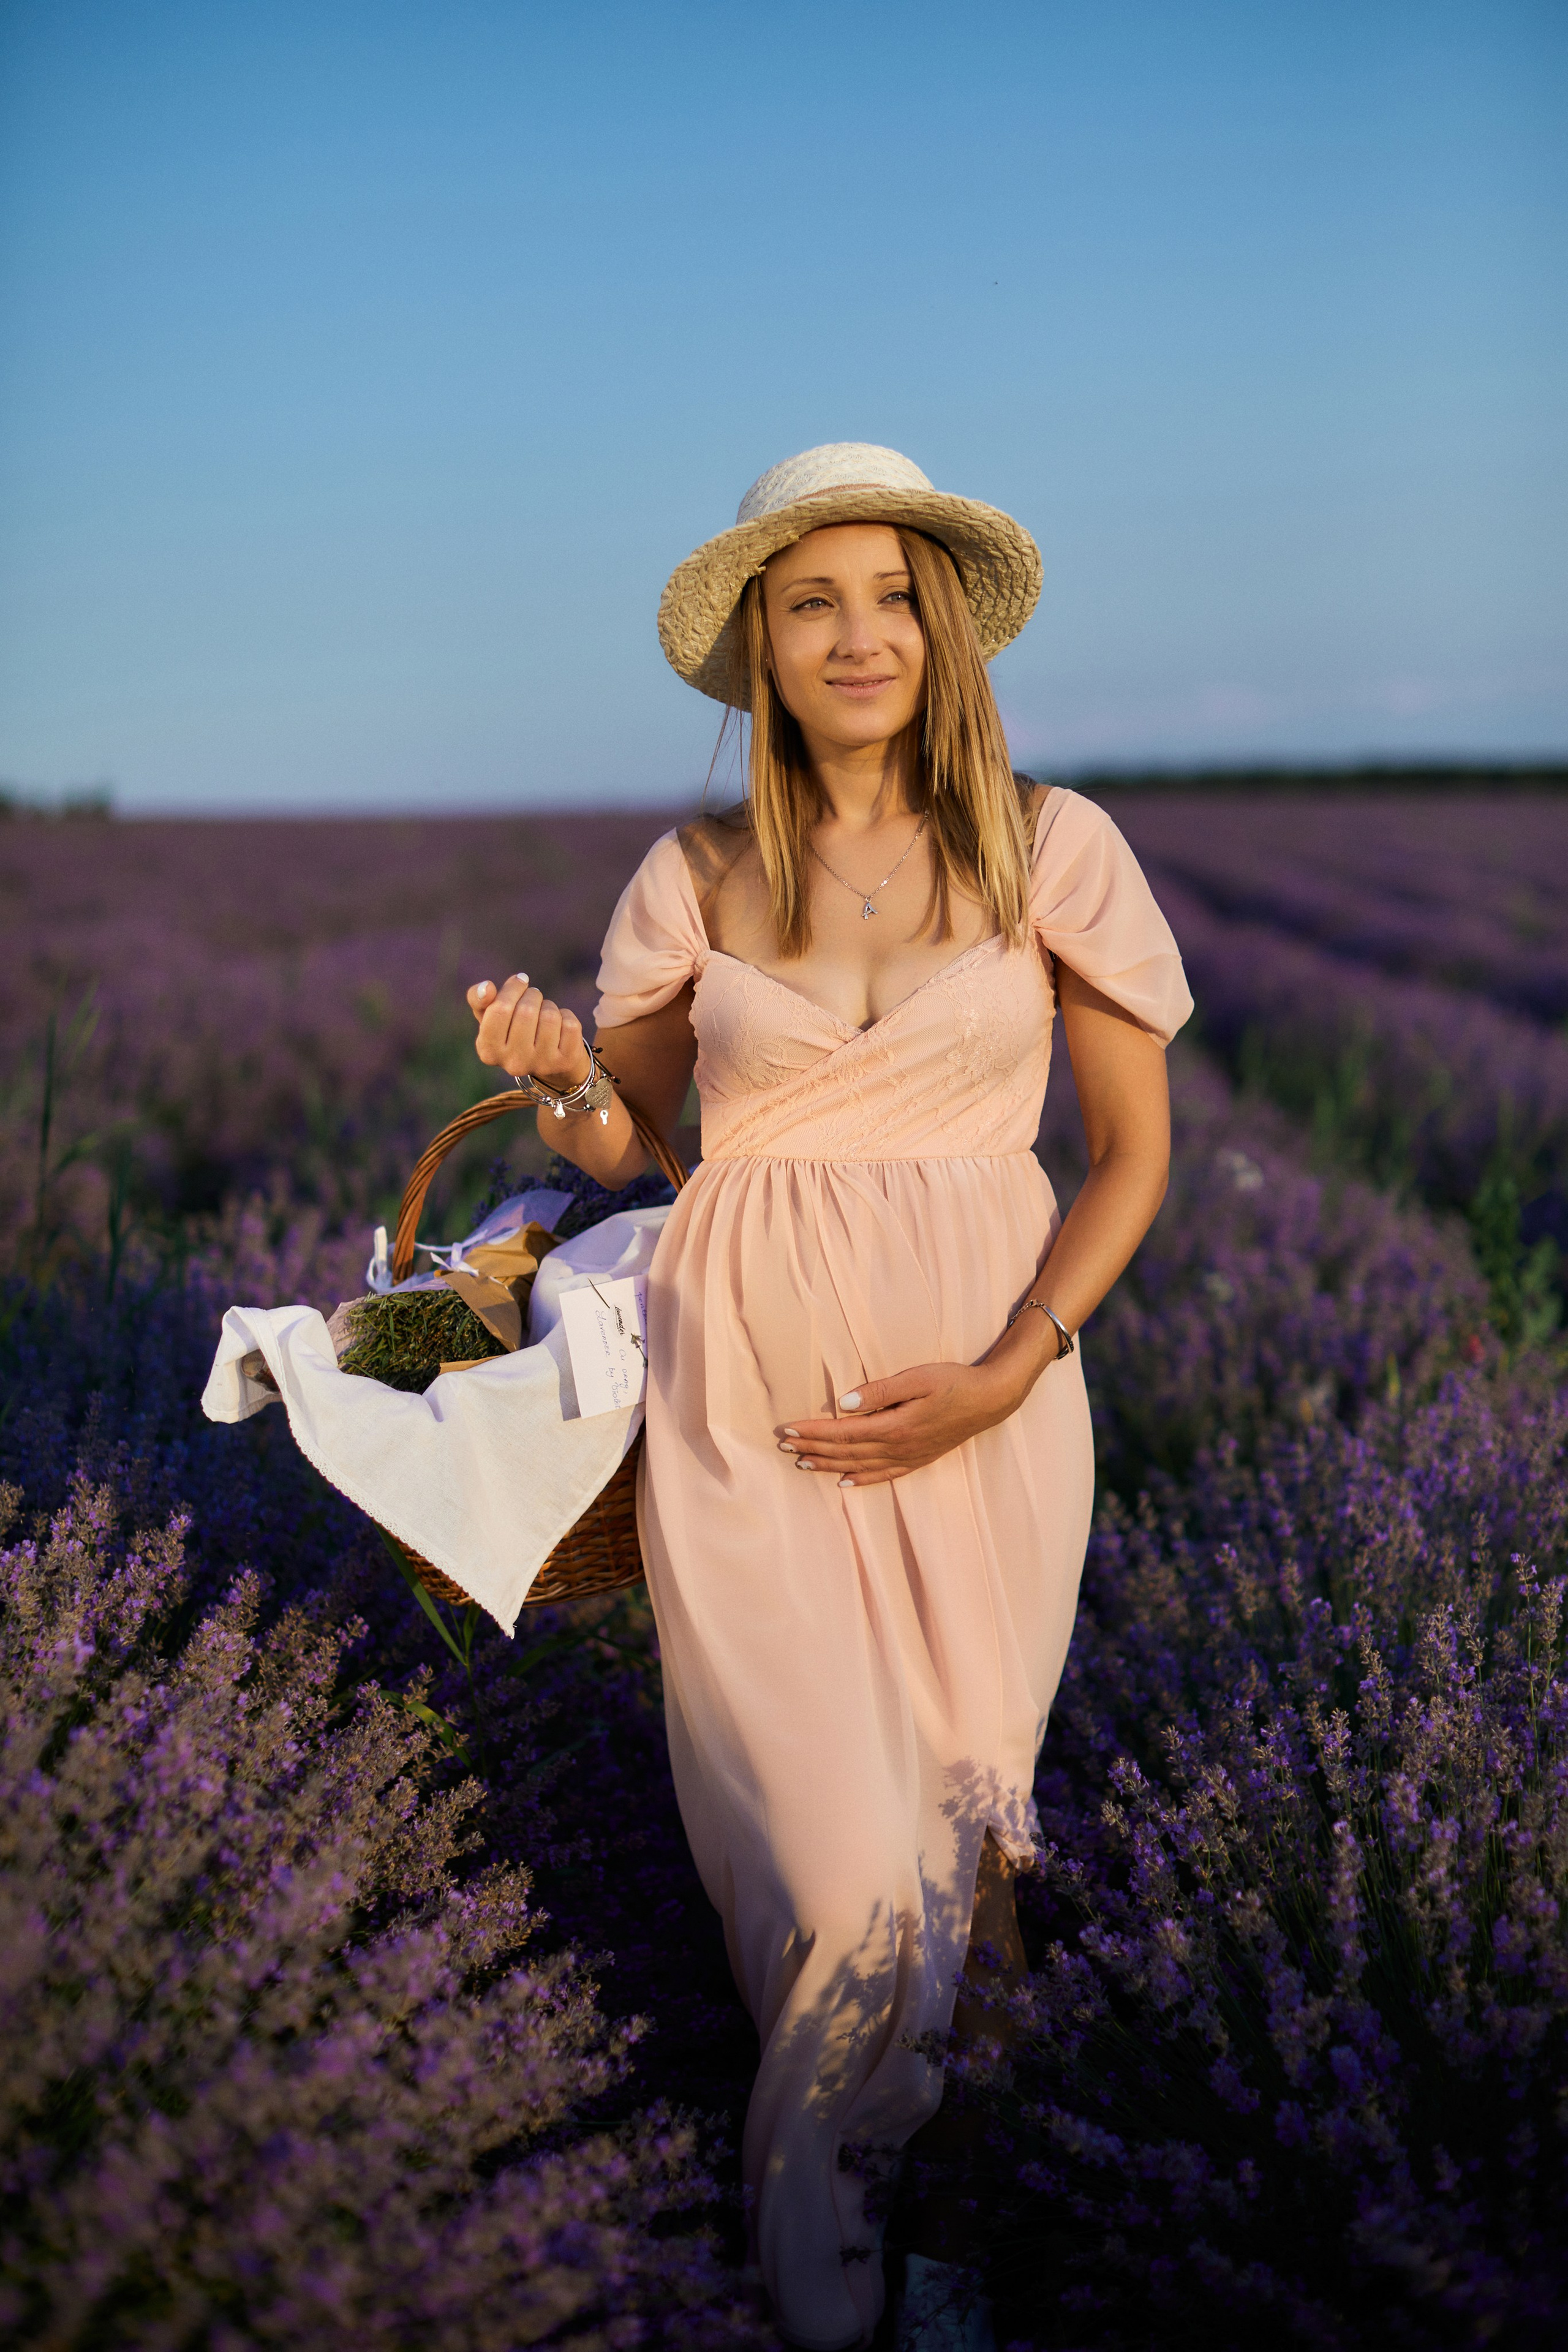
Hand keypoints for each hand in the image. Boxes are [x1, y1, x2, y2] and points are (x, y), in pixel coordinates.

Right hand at [467, 972, 589, 1089]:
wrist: (546, 1057)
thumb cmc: (513, 1029)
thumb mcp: (490, 1015)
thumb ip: (478, 998)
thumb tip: (486, 988)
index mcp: (488, 1051)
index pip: (500, 1009)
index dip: (513, 988)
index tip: (520, 981)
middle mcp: (513, 1063)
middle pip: (526, 1010)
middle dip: (532, 995)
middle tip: (533, 1000)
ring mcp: (541, 1064)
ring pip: (549, 1016)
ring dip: (548, 1006)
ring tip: (544, 1015)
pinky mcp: (565, 1061)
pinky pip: (569, 1023)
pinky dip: (566, 1016)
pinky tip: (559, 1027)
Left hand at [778, 1360, 1028, 1487]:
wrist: (991, 1400)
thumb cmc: (954, 1381)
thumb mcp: (917, 1378)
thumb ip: (880, 1391)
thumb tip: (844, 1404)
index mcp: (895, 1426)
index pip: (843, 1432)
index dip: (813, 1432)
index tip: (789, 1430)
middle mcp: (898, 1448)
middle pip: (846, 1452)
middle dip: (813, 1449)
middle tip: (785, 1447)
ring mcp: (909, 1457)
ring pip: (859, 1466)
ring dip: (828, 1465)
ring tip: (803, 1463)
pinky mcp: (918, 1459)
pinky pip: (883, 1475)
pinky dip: (860, 1480)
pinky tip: (844, 1482)